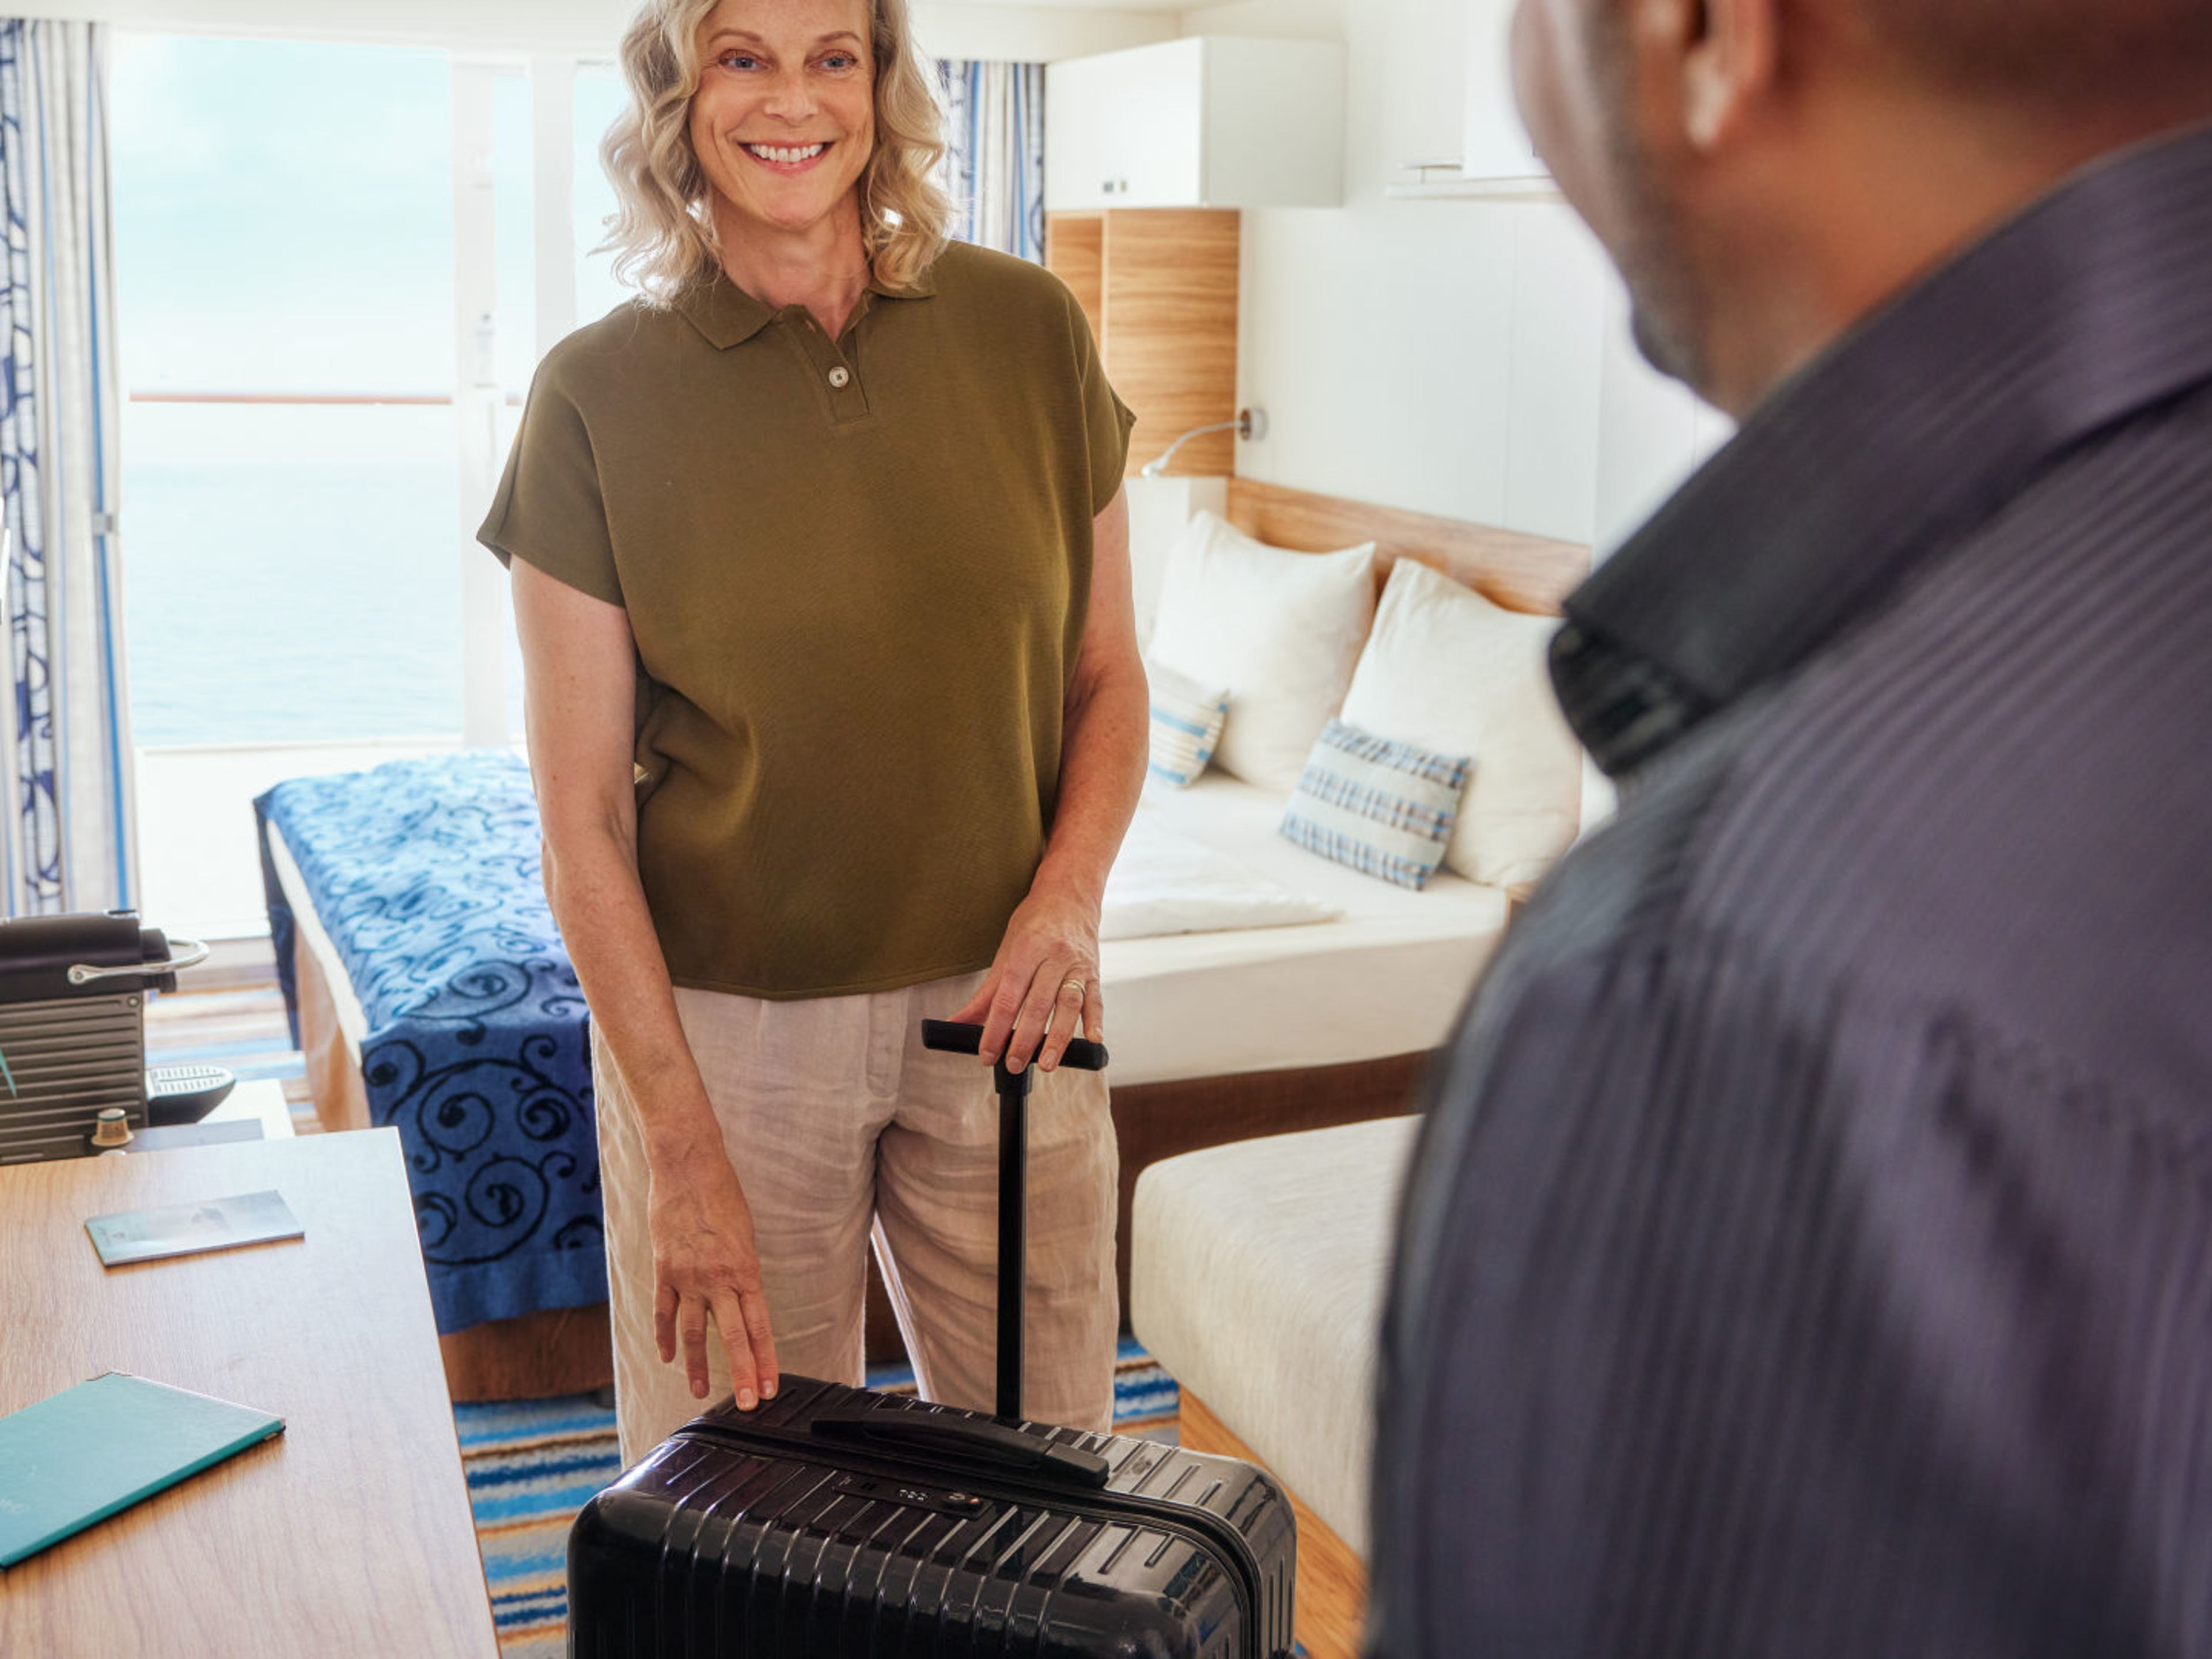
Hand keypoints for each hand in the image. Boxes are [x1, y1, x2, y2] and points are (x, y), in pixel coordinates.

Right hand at [643, 1142, 779, 1409]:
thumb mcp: (744, 1235)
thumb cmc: (722, 1196)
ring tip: (702, 1391)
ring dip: (698, 1366)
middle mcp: (719, 1279)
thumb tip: (741, 1301)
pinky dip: (664, 1338)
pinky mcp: (663, 1270)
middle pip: (732, 1337)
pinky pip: (663, 1312)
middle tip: (748, 1403)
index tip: (770, 1385)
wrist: (688, 1168)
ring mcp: (688, 1277)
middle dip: (742, 1373)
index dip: (766, 1358)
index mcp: (746, 1269)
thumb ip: (742, 1271)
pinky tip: (667, 1358)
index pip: (759, 1325)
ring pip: (692, 1333)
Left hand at [949, 881, 1103, 1072]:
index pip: (1008, 997)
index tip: (987, 1053)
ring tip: (1046, 1063)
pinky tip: (1093, 1040)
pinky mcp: (1095, 972)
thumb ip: (986, 993)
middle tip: (1012, 1064)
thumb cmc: (1035, 922)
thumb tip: (959, 1022)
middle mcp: (1054, 956)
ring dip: (1058, 1038)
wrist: (1070, 894)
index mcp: (1026, 949)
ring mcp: (1077, 965)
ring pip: (1068, 1005)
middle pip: (1038, 1004)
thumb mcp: (1006, 951)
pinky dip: (1095, 1020)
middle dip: (1024, 1039)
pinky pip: (1096, 999)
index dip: (996, 1028)